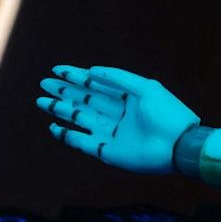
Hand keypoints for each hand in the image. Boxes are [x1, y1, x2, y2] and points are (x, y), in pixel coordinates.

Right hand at [36, 65, 199, 173]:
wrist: (179, 145)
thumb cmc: (167, 114)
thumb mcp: (145, 88)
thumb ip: (118, 78)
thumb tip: (91, 70)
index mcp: (126, 99)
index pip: (96, 85)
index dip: (76, 77)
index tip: (57, 70)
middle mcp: (116, 115)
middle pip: (84, 101)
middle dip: (63, 92)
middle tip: (43, 85)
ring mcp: (110, 133)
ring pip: (79, 119)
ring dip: (60, 110)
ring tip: (41, 102)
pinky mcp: (107, 151)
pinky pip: (82, 142)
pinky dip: (67, 135)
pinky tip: (53, 127)